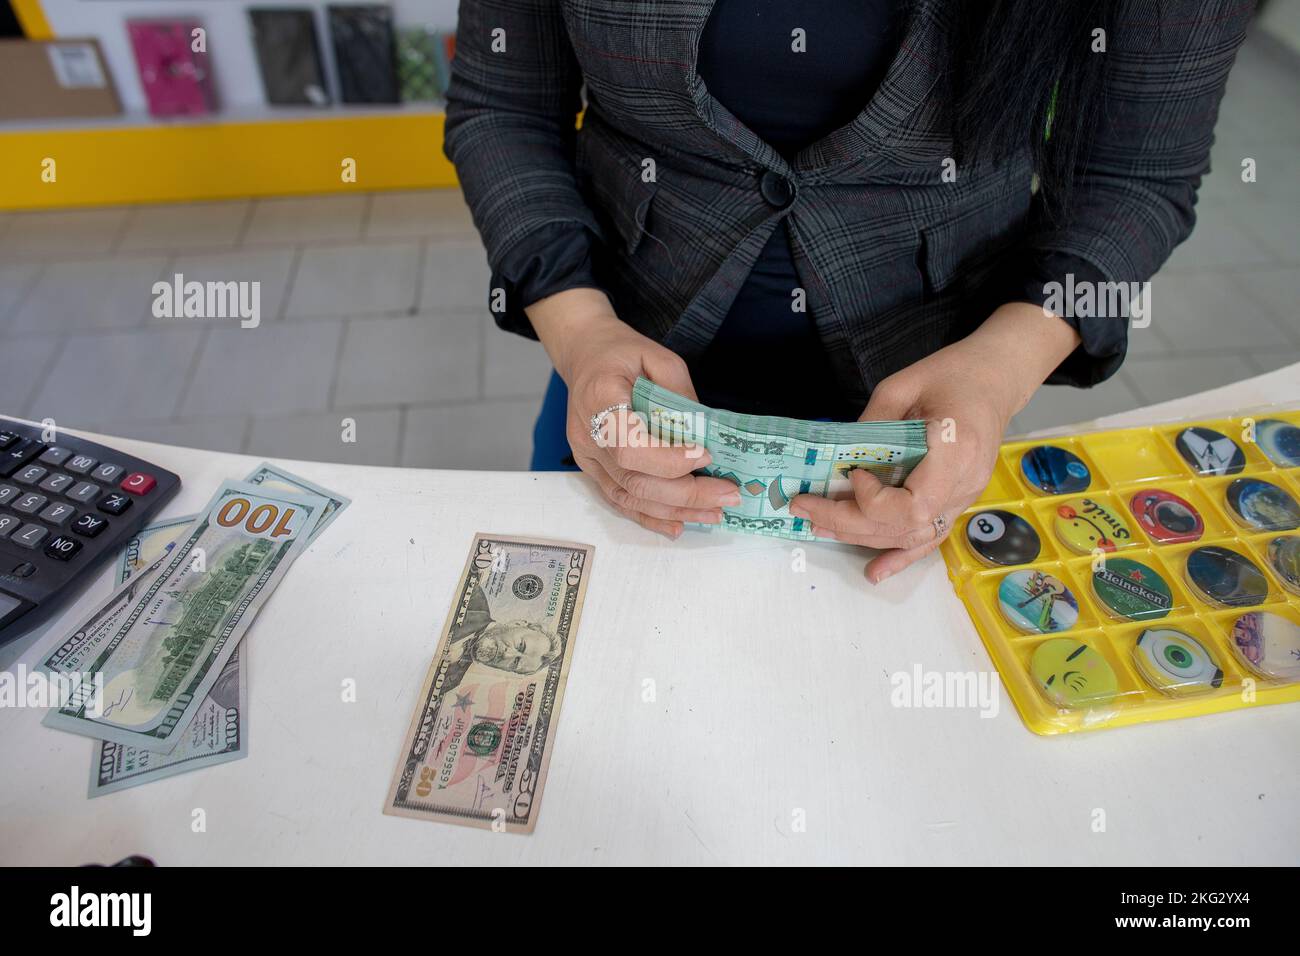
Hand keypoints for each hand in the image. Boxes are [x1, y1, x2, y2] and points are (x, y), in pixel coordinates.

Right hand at [527, 288, 741, 537]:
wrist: (584, 356)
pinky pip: (620, 500)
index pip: (630, 444)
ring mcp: (586, 456)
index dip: (669, 459)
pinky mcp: (592, 469)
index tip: (706, 454)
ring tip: (714, 512)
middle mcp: (587, 434)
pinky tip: (679, 525)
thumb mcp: (657, 356)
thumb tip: (705, 433)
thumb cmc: (620, 353)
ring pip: (629, 496)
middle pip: (634, 478)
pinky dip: (650, 517)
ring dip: (675, 510)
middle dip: (686, 493)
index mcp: (599, 399)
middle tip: (728, 493)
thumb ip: (680, 393)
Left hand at [789, 303, 1080, 581]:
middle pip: (905, 525)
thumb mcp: (903, 384)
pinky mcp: (959, 501)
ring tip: (820, 527)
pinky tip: (876, 573)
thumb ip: (873, 422)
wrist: (997, 377)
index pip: (914, 504)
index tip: (853, 475)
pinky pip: (931, 537)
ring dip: (863, 537)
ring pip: (912, 536)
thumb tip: (838, 457)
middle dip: (850, 522)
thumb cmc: (953, 373)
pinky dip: (901, 557)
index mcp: (957, 451)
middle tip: (806, 507)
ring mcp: (965, 498)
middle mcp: (965, 484)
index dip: (875, 501)